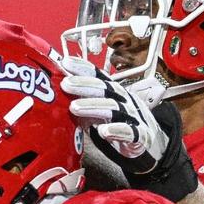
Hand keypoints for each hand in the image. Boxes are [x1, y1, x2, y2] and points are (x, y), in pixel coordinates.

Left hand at [60, 57, 166, 173]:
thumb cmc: (119, 123)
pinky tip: (104, 131)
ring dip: (93, 106)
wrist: (148, 142)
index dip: (83, 68)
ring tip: (75, 107)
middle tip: (65, 83)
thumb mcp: (99, 110)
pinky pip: (129, 132)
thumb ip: (82, 102)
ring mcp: (132, 116)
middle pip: (104, 89)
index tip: (65, 62)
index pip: (98, 76)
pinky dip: (117, 130)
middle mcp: (123, 100)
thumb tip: (55, 95)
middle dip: (84, 84)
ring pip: (113, 108)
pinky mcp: (139, 135)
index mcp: (112, 92)